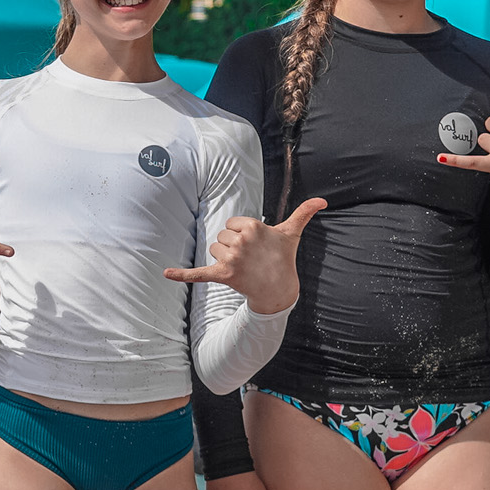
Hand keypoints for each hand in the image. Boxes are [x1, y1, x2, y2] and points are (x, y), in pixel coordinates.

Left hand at [163, 198, 324, 313]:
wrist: (279, 289)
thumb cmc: (283, 258)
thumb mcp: (291, 233)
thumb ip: (304, 213)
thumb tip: (323, 200)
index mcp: (252, 226)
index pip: (232, 224)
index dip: (241, 234)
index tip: (255, 246)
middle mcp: (241, 241)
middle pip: (222, 237)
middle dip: (233, 247)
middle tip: (250, 259)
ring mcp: (231, 259)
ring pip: (214, 250)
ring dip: (224, 258)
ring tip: (242, 267)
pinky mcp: (222, 275)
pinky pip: (197, 273)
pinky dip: (181, 274)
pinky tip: (165, 272)